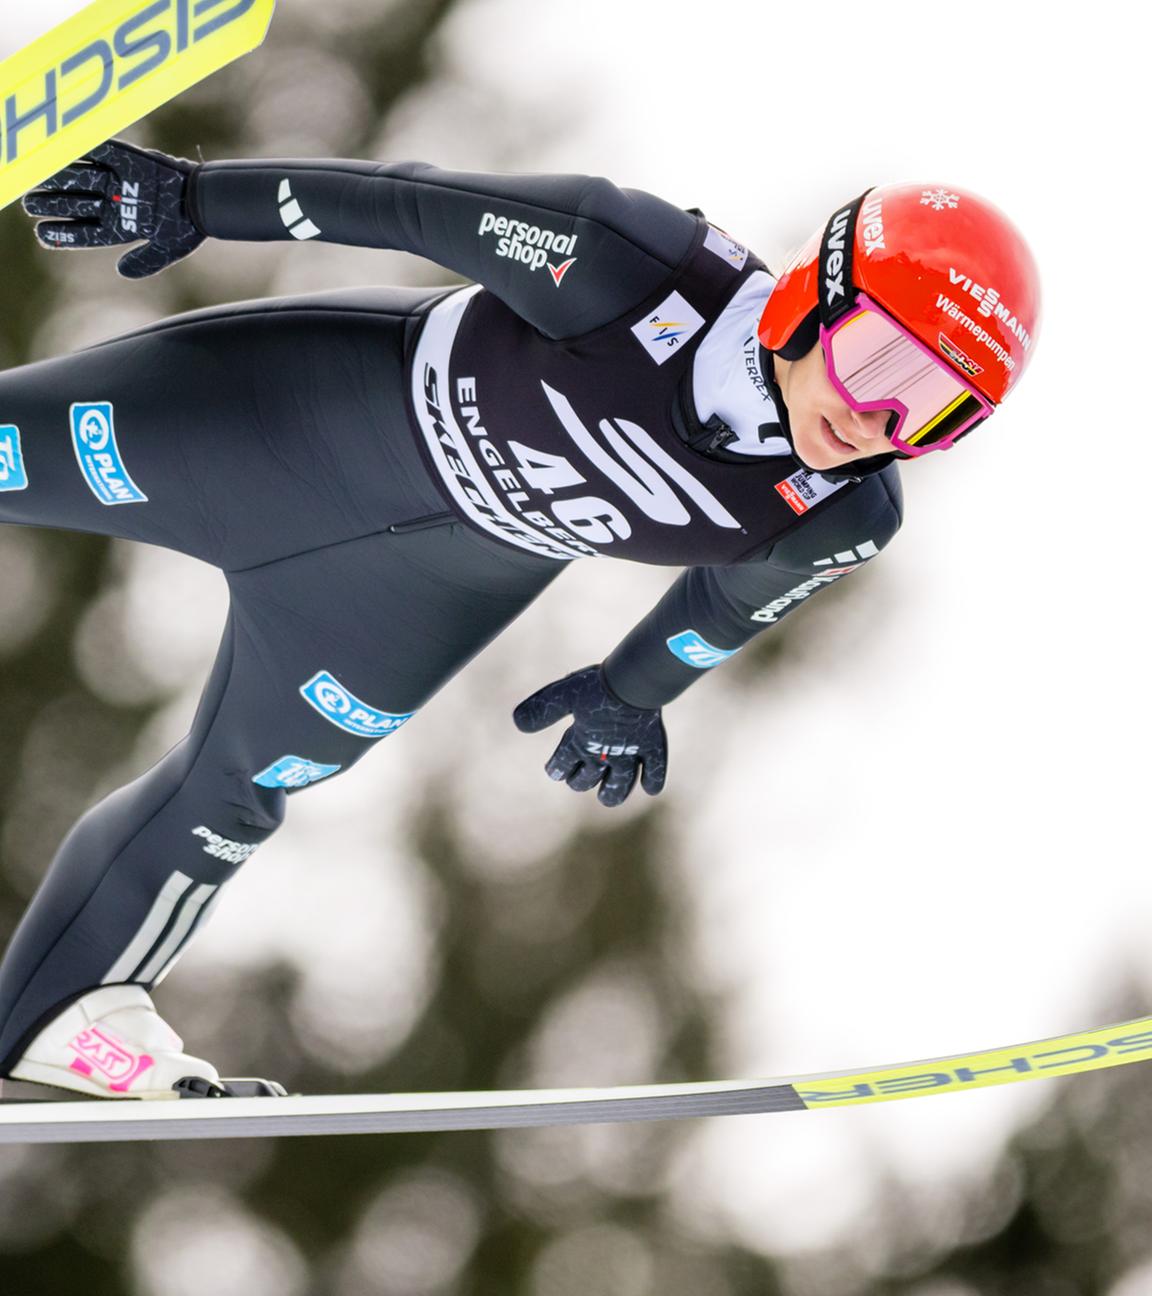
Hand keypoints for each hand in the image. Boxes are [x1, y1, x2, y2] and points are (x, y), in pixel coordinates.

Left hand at [22, 138, 204, 278]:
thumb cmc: (188, 227)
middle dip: (52, 204)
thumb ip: (144, 261)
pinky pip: (99, 151)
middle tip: (30, 204)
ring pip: (80, 177)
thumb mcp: (168, 250)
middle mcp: (114, 201)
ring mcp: (118, 179)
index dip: (63, 233)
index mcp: (120, 227)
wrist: (205, 199)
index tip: (42, 234)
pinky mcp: (127, 158)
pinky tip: (59, 152)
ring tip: (35, 180)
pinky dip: (81, 151)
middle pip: (76, 202)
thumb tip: (121, 272)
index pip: (85, 231)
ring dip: (57, 178)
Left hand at [513, 665, 667, 806]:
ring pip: (621, 783)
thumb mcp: (563, 694)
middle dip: (580, 782)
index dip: (556, 768)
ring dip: (613, 793)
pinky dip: (653, 781)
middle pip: (589, 778)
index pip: (564, 762)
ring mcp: (631, 753)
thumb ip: (542, 711)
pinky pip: (655, 769)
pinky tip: (650, 790)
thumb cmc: (597, 685)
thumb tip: (516, 722)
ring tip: (607, 799)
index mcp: (582, 742)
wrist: (635, 680)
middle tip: (576, 782)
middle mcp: (605, 754)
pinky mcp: (653, 746)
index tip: (554, 771)